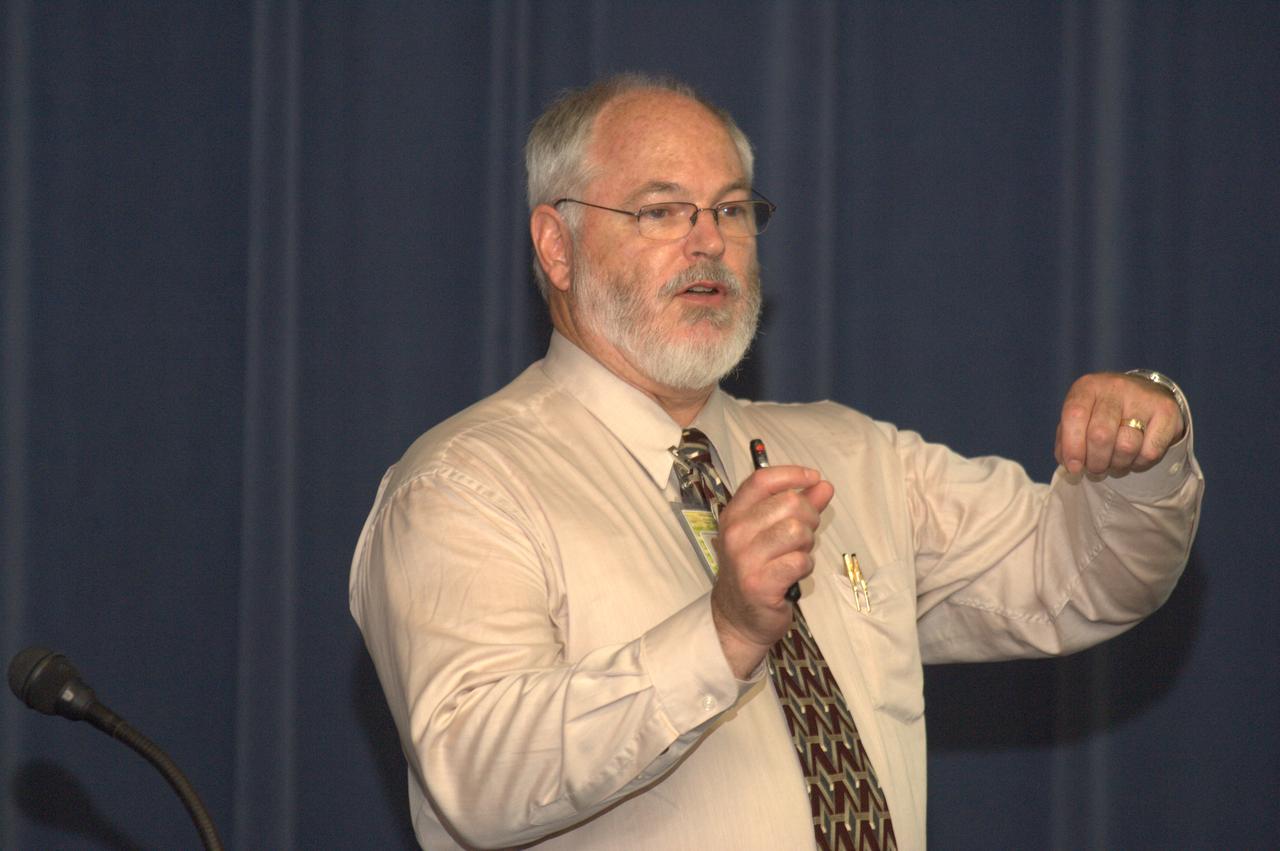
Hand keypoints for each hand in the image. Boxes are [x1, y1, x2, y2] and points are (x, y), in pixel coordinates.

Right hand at [709, 465, 833, 677]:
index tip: (814, 478)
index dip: (793, 474)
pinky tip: (795, 573)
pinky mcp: (759, 583)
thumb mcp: (771, 533)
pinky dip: (805, 566)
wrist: (738, 618)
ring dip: (807, 543)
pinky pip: (799, 561)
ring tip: (797, 554)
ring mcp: (745, 558)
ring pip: (797, 531)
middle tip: (805, 534)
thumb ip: (798, 507)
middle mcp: (736, 533)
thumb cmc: (757, 570)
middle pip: (789, 503)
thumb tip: (823, 485)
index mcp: (734, 514)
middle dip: (809, 516)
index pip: (762, 480)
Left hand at [1055, 372, 1185, 475]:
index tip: (1074, 468)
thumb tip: (1070, 465)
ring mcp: (1143, 397)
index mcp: (1088, 387)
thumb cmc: (1102, 414)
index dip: (1072, 446)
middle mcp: (1115, 387)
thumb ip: (1067, 441)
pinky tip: (1135, 457)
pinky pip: (1150, 452)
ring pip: (1126, 446)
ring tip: (1115, 463)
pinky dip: (1139, 463)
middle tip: (1096, 469)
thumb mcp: (1080, 420)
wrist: (1145, 395)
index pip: (1074, 415)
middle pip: (1100, 435)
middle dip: (1096, 462)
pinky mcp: (1167, 411)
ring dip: (1118, 465)